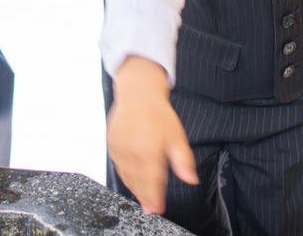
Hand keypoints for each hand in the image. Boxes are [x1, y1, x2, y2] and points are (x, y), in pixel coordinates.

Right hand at [107, 57, 197, 214]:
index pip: (152, 181)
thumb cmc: (158, 113)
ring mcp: (119, 148)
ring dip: (135, 188)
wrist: (137, 94)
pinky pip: (118, 166)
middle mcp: (131, 151)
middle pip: (138, 181)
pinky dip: (125, 176)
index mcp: (148, 149)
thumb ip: (183, 160)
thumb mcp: (176, 135)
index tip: (158, 208)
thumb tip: (190, 179)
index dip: (155, 198)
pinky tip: (132, 181)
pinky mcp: (112, 145)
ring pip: (127, 175)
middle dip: (145, 196)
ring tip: (143, 198)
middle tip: (151, 208)